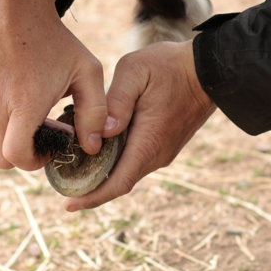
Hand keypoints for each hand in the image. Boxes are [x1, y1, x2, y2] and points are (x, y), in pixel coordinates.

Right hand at [0, 0, 107, 169]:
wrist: (13, 6)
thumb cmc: (54, 40)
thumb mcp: (87, 70)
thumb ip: (95, 112)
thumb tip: (92, 148)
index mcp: (24, 102)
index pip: (16, 156)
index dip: (33, 161)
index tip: (44, 148)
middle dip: (18, 153)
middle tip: (31, 134)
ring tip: (11, 123)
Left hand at [65, 40, 215, 210]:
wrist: (210, 70)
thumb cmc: (170, 66)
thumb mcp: (136, 72)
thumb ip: (116, 101)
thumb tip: (102, 131)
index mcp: (149, 142)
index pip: (118, 182)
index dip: (92, 197)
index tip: (69, 205)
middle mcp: (158, 154)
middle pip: (119, 182)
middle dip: (91, 188)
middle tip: (60, 183)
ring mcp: (163, 151)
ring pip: (128, 171)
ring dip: (103, 175)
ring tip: (74, 169)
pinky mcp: (165, 143)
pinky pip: (136, 160)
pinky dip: (115, 163)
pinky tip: (98, 152)